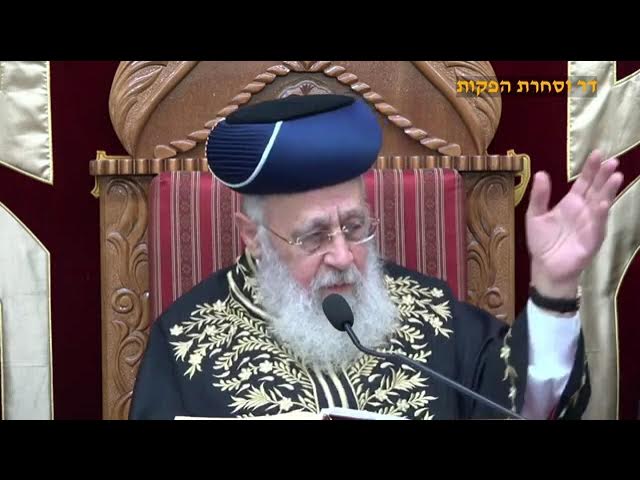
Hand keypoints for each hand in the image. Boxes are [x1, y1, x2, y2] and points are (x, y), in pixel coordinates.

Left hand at [526, 150, 623, 297]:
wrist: (545, 267)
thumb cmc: (542, 241)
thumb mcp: (534, 215)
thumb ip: (539, 196)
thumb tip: (541, 173)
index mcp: (571, 203)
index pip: (584, 182)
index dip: (590, 168)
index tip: (597, 153)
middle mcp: (584, 210)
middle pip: (597, 189)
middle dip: (604, 175)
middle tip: (612, 160)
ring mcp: (591, 224)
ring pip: (602, 203)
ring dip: (609, 191)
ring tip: (615, 175)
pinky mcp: (592, 239)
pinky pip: (598, 225)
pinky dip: (601, 215)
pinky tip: (604, 204)